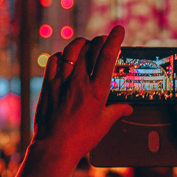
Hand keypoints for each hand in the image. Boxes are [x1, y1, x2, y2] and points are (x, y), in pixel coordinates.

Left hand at [32, 26, 133, 159]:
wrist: (55, 146)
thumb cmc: (82, 138)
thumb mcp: (104, 124)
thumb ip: (116, 111)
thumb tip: (128, 108)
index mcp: (97, 90)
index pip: (108, 56)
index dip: (114, 39)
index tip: (119, 29)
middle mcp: (79, 82)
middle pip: (89, 49)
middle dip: (98, 41)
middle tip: (102, 40)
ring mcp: (62, 82)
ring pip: (71, 51)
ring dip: (80, 44)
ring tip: (85, 44)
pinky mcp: (48, 85)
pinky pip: (54, 61)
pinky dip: (61, 56)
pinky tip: (65, 58)